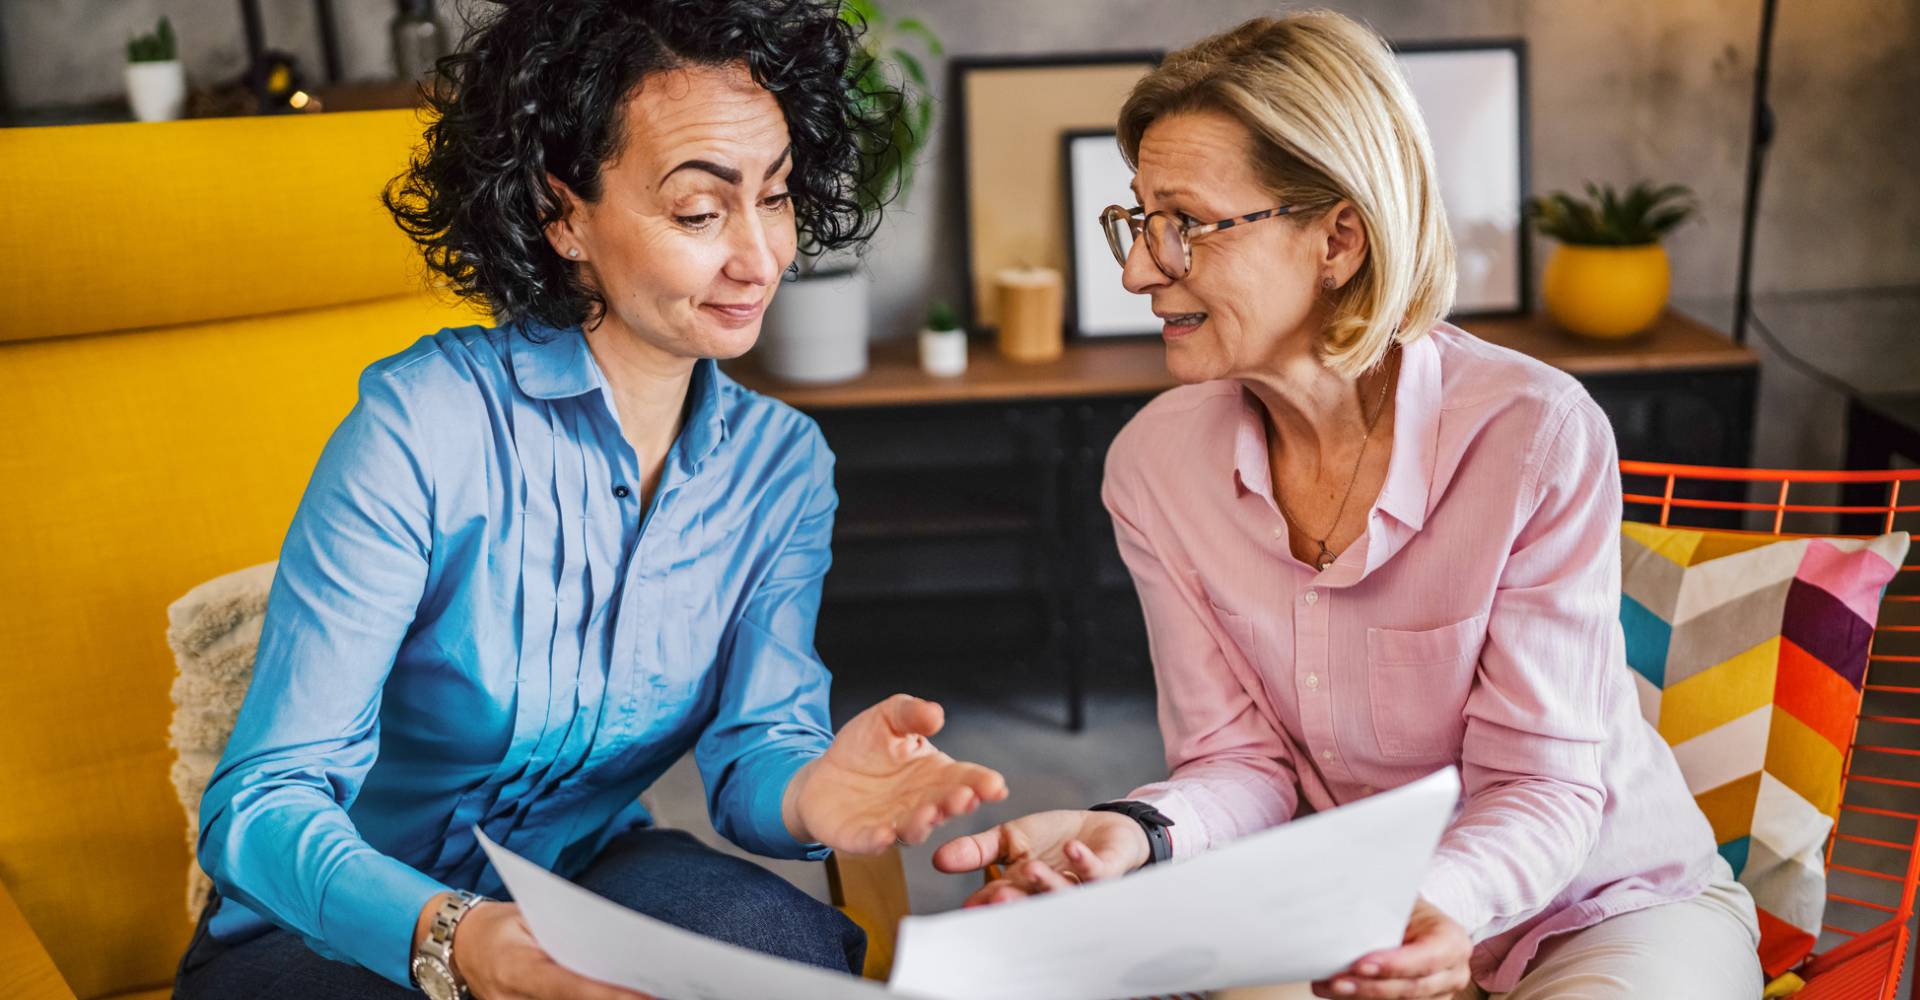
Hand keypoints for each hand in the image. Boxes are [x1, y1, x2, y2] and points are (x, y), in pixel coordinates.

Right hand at [424, 896, 654, 999]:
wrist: (457, 946)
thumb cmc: (501, 926)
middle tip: (659, 996)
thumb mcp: (528, 918)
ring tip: (644, 997)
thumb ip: (567, 934)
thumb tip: (615, 946)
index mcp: (514, 967)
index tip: (645, 996)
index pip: (568, 986)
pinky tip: (617, 998)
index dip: (608, 995)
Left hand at [784, 694, 1008, 853]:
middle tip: (966, 798)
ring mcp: (893, 823)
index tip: (996, 785)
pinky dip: (878, 841)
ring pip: (914, 828)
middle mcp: (921, 803)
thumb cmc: (865, 746)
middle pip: (944, 806)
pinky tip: (884, 835)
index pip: (964, 778)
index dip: (982, 783)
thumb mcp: (888, 717)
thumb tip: (936, 714)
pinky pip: (872, 842)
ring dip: (923, 824)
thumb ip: (912, 714)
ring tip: (929, 814)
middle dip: (956, 803)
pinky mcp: (861, 837)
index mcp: (935, 774)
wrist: (824, 774)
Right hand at [932, 809, 1148, 905]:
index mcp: (1022, 889)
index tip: (969, 907)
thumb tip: (938, 859)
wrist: (1102, 828)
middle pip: (1029, 903)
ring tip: (1030, 869)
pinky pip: (1094, 871)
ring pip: (1059, 892)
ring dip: (1045, 883)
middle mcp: (1048, 894)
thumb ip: (977, 850)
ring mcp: (1076, 886)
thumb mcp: (1009, 838)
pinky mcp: (1103, 871)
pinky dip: (1081, 860)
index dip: (986, 904)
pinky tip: (1071, 848)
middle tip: (998, 899)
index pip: (999, 900)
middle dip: (1014, 903)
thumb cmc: (1054, 838)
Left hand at [1312, 897, 1470, 998]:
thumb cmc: (1405, 909)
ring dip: (1360, 997)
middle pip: (1412, 989)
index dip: (1394, 965)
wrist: (1414, 922)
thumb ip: (1381, 913)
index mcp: (1453, 942)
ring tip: (1328, 986)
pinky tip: (1337, 993)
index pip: (1427, 959)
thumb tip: (1342, 917)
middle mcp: (1452, 974)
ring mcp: (1439, 995)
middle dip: (1370, 987)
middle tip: (1337, 981)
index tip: (1360, 965)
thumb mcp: (1400, 903)